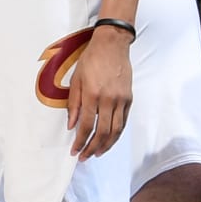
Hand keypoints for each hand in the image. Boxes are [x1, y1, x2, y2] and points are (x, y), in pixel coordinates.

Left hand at [66, 26, 131, 160]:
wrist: (112, 45)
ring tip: (97, 153)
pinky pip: (123, 121)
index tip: (75, 151)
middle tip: (85, 157)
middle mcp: (108, 99)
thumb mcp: (76, 79)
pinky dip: (116, 134)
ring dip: (106, 145)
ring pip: (116, 130)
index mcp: (92, 94)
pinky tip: (109, 140)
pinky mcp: (129, 99)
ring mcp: (121, 100)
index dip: (80, 141)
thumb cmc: (91, 60)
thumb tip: (71, 125)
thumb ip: (73, 104)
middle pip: (102, 132)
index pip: (86, 125)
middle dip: (92, 148)